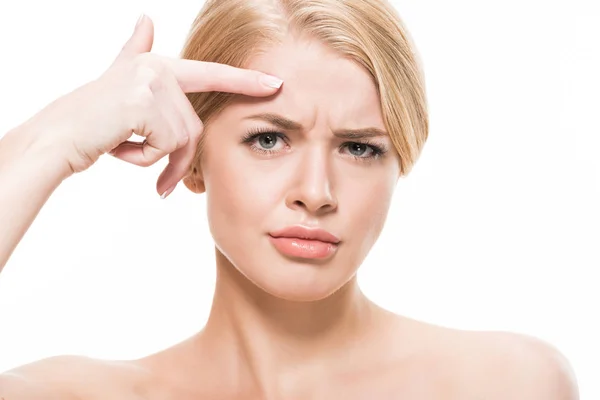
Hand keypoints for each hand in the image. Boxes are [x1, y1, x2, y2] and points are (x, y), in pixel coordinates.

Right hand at [25, 14, 282, 195]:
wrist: (56, 138)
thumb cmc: (90, 119)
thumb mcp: (117, 82)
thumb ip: (135, 52)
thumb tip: (146, 18)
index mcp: (159, 66)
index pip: (212, 73)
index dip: (245, 81)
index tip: (276, 84)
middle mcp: (158, 69)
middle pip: (194, 128)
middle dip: (180, 162)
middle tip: (163, 185)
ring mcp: (151, 84)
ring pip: (181, 140)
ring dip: (156, 161)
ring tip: (123, 151)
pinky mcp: (143, 104)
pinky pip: (164, 147)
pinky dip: (142, 160)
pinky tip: (116, 148)